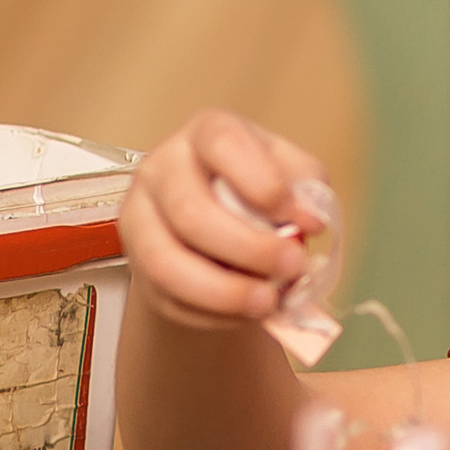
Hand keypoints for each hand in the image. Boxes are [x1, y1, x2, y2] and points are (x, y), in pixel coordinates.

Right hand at [119, 110, 329, 330]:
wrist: (218, 228)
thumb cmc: (257, 192)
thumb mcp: (290, 175)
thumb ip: (308, 189)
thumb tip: (311, 219)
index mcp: (205, 135)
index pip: (223, 144)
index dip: (263, 183)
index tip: (302, 219)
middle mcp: (162, 169)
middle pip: (191, 212)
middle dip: (249, 248)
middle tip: (293, 266)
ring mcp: (141, 218)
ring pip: (168, 263)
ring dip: (225, 291)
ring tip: (269, 302)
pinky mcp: (139, 266)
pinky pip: (169, 298)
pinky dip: (214, 314)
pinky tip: (246, 312)